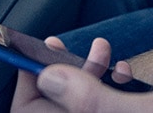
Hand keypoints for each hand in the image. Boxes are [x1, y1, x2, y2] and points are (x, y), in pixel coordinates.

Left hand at [12, 37, 152, 112]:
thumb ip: (89, 98)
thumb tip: (47, 77)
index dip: (27, 81)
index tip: (28, 52)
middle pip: (53, 108)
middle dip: (61, 73)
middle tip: (69, 46)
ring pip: (78, 105)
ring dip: (85, 75)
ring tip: (104, 52)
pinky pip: (100, 108)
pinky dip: (106, 88)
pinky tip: (125, 73)